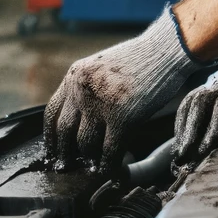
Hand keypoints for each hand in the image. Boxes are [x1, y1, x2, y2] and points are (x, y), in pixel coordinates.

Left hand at [43, 7, 197, 170]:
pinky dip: (110, 165)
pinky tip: (114, 169)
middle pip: (64, 132)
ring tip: (97, 167)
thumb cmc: (141, 58)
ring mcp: (101, 104)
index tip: (54, 151)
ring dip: (91, 160)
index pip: (52, 113)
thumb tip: (81, 118)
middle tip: (70, 167)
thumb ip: (87, 88)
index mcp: (75, 76)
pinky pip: (109, 151)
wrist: (166, 49)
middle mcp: (82, 89)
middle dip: (66, 154)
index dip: (51, 138)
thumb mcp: (103, 66)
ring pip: (85, 144)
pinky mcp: (123, 118)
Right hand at [174, 42, 217, 161]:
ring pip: (191, 101)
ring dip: (184, 128)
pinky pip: (191, 104)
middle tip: (184, 156)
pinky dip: (184, 123)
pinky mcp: (211, 91)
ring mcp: (216, 82)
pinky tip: (183, 143)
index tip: (205, 150)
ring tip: (180, 154)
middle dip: (191, 130)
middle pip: (200, 100)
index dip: (213, 127)